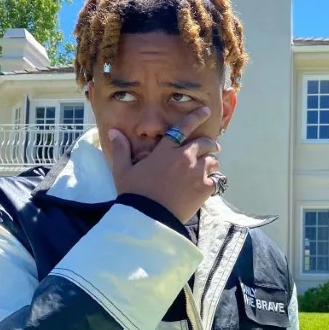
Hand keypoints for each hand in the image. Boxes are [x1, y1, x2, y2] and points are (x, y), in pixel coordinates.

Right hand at [108, 107, 220, 222]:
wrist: (148, 218)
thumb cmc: (134, 193)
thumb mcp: (122, 170)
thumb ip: (121, 150)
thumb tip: (113, 131)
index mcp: (166, 150)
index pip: (183, 127)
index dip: (196, 117)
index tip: (206, 111)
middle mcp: (184, 157)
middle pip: (205, 143)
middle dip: (209, 143)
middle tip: (211, 147)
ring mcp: (197, 173)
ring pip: (213, 161)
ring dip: (211, 162)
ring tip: (209, 166)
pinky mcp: (204, 189)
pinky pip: (215, 179)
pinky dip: (213, 180)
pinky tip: (209, 184)